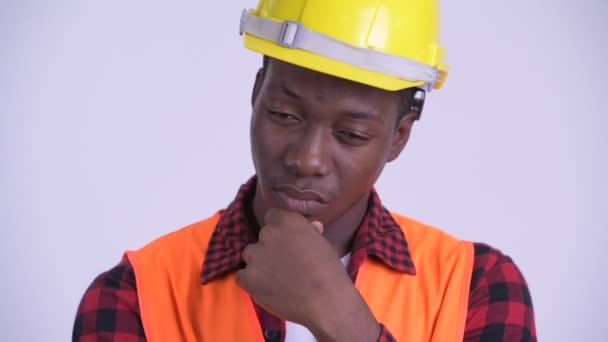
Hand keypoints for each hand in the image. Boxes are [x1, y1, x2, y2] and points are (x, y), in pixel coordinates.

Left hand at [235, 208, 379, 340]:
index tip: (287, 241)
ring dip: (260, 263)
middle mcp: (268, 233)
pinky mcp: (247, 277)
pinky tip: (269, 289)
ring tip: (278, 279)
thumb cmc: (329, 272)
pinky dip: (252, 282)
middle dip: (271, 248)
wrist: (325, 302)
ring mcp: (255, 255)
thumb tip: (312, 227)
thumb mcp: (323, 244)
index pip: (273, 216)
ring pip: (250, 254)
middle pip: (263, 237)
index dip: (280, 230)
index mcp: (287, 220)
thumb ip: (310, 233)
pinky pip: (242, 276)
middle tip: (286, 265)